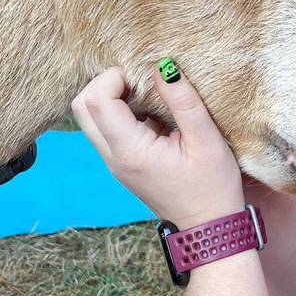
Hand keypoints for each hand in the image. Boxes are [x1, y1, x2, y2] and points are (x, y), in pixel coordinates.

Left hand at [71, 63, 245, 229]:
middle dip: (104, 84)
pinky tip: (152, 114)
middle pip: (81, 107)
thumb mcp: (207, 140)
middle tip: (139, 81)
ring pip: (89, 119)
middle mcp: (114, 158)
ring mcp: (114, 164)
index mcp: (131, 151)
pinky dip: (120, 113)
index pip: (96, 100)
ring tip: (148, 97)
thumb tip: (164, 67)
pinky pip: (105, 130)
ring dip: (111, 98)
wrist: (209, 228)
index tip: (145, 75)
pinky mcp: (121, 165)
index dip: (114, 77)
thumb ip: (184, 101)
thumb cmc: (213, 186)